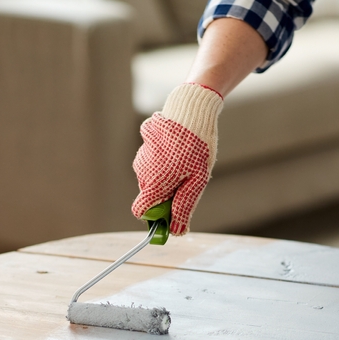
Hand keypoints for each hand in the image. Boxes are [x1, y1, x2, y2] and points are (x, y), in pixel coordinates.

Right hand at [131, 83, 222, 235]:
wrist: (190, 108)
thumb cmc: (197, 146)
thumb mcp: (197, 181)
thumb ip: (184, 207)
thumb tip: (176, 231)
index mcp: (153, 183)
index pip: (141, 211)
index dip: (155, 217)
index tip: (170, 213)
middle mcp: (142, 171)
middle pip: (150, 194)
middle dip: (166, 194)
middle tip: (189, 182)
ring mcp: (142, 155)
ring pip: (152, 176)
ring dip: (167, 175)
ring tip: (188, 160)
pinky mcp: (145, 142)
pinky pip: (153, 158)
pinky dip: (165, 158)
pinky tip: (180, 147)